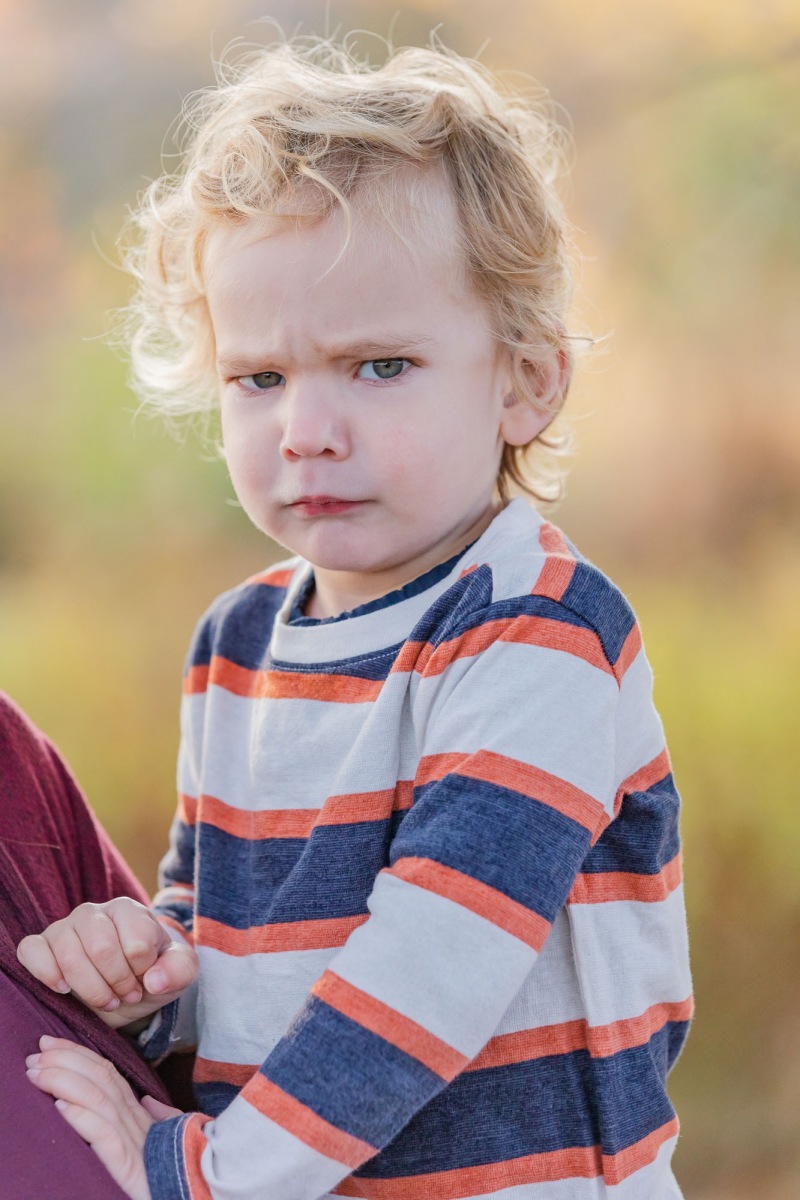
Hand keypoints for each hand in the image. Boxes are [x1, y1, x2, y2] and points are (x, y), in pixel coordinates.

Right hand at [17, 897, 197, 1027]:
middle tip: (124, 996)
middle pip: (101, 948)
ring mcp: (64, 927)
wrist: (122, 993)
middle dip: (116, 982)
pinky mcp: (40, 946)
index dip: (142, 971)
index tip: (144, 983)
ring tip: (105, 999)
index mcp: (129, 911)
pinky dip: (47, 973)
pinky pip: (32, 951)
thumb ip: (180, 970)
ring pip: (69, 955)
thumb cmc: (150, 976)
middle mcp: (94, 912)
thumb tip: (153, 979)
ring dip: (90, 989)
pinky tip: (64, 989)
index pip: (136, 941)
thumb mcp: (178, 973)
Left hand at [26, 1035, 181, 1199]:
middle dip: (67, 1060)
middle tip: (36, 1053)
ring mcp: (135, 1142)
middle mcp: (137, 1121)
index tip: (50, 1043)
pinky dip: (83, 1118)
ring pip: (99, 1100)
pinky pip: (105, 1136)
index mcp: (141, 1114)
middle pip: (102, 1078)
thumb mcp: (168, 1138)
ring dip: (65, 1082)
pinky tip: (61, 1107)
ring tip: (38, 1074)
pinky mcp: (131, 1168)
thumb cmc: (180, 1171)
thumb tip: (148, 1100)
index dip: (78, 1054)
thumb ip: (159, 1116)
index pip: (108, 1073)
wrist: (195, 1194)